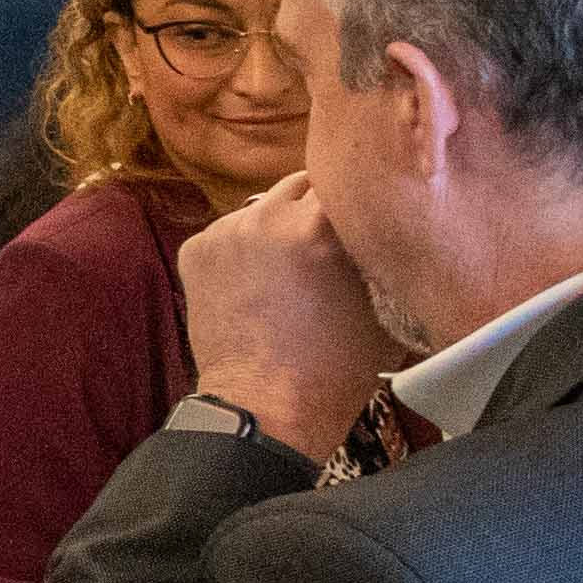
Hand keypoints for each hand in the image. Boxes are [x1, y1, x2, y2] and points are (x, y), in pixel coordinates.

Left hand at [172, 176, 388, 460]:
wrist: (266, 404)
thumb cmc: (339, 364)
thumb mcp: (383, 302)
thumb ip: (382, 253)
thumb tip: (388, 225)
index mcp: (323, 222)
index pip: (347, 178)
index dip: (358, 193)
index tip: (364, 210)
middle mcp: (270, 214)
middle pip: (301, 184)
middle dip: (317, 206)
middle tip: (326, 241)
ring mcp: (227, 230)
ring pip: (262, 207)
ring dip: (277, 225)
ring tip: (288, 269)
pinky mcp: (195, 249)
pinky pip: (228, 232)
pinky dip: (242, 249)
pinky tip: (255, 284)